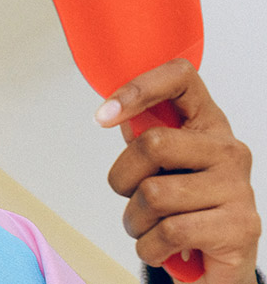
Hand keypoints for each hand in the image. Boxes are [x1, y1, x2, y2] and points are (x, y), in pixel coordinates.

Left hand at [97, 59, 259, 283]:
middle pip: (151, 143)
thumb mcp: (161, 167)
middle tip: (132, 198)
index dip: (137, 89)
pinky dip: (149, 247)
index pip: (181, 78)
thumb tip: (116, 115)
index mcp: (208, 124)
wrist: (217, 266)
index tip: (103, 116)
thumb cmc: (183, 209)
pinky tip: (162, 248)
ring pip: (153, 193)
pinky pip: (169, 231)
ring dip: (135, 220)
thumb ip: (143, 137)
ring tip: (150, 228)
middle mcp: (229, 150)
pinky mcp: (240, 227)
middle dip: (122, 179)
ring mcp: (239, 188)